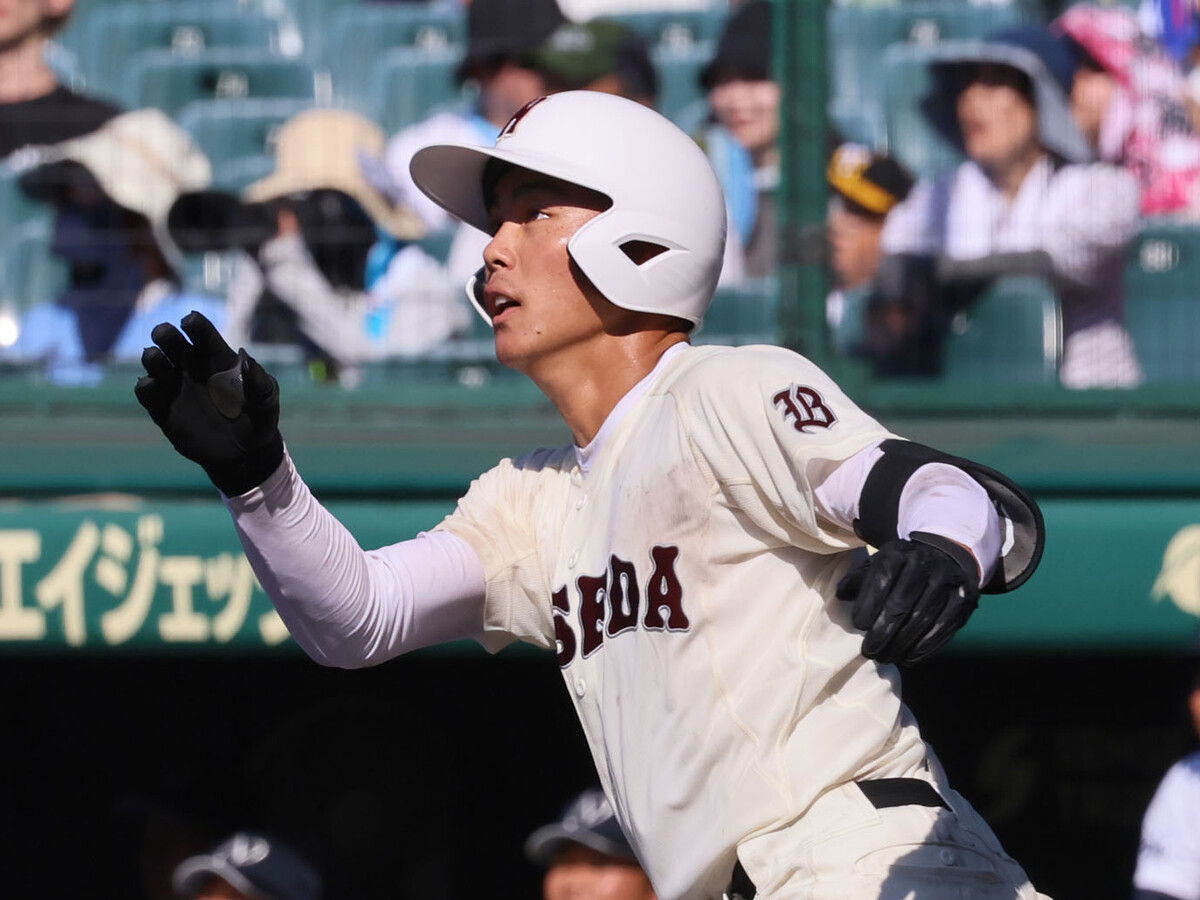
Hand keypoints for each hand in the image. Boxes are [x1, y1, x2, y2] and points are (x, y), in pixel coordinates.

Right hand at [135, 311, 283, 495]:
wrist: (246, 453)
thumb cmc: (259, 418)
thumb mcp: (266, 401)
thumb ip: (259, 382)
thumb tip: (248, 360)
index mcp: (217, 358)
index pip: (202, 335)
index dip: (195, 325)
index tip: (189, 322)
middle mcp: (192, 369)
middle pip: (173, 344)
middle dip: (166, 335)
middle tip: (163, 334)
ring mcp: (176, 389)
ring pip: (156, 366)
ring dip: (152, 359)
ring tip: (153, 356)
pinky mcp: (165, 413)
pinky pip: (150, 396)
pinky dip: (145, 388)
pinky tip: (148, 384)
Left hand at [836, 533, 980, 664]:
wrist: (947, 556)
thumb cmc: (902, 567)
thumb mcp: (879, 565)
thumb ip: (858, 579)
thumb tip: (841, 595)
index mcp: (899, 552)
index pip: (881, 579)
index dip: (868, 604)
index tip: (858, 625)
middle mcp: (925, 564)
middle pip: (901, 604)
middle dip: (882, 631)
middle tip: (869, 651)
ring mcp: (947, 582)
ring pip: (922, 619)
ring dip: (901, 643)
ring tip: (886, 656)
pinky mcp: (963, 599)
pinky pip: (942, 628)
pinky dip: (924, 647)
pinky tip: (909, 658)